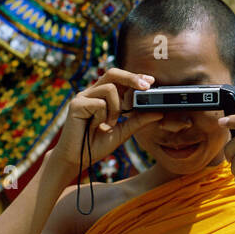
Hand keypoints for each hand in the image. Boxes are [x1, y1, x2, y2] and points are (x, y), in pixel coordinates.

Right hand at [48, 69, 162, 173]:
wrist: (76, 160)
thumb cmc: (96, 145)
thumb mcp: (122, 131)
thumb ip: (138, 121)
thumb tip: (158, 112)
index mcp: (102, 96)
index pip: (119, 79)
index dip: (134, 77)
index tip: (151, 81)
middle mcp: (92, 93)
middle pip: (113, 73)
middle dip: (131, 77)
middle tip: (146, 86)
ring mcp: (82, 97)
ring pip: (110, 89)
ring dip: (116, 108)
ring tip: (109, 123)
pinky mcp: (76, 104)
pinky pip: (99, 103)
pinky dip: (103, 116)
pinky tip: (96, 126)